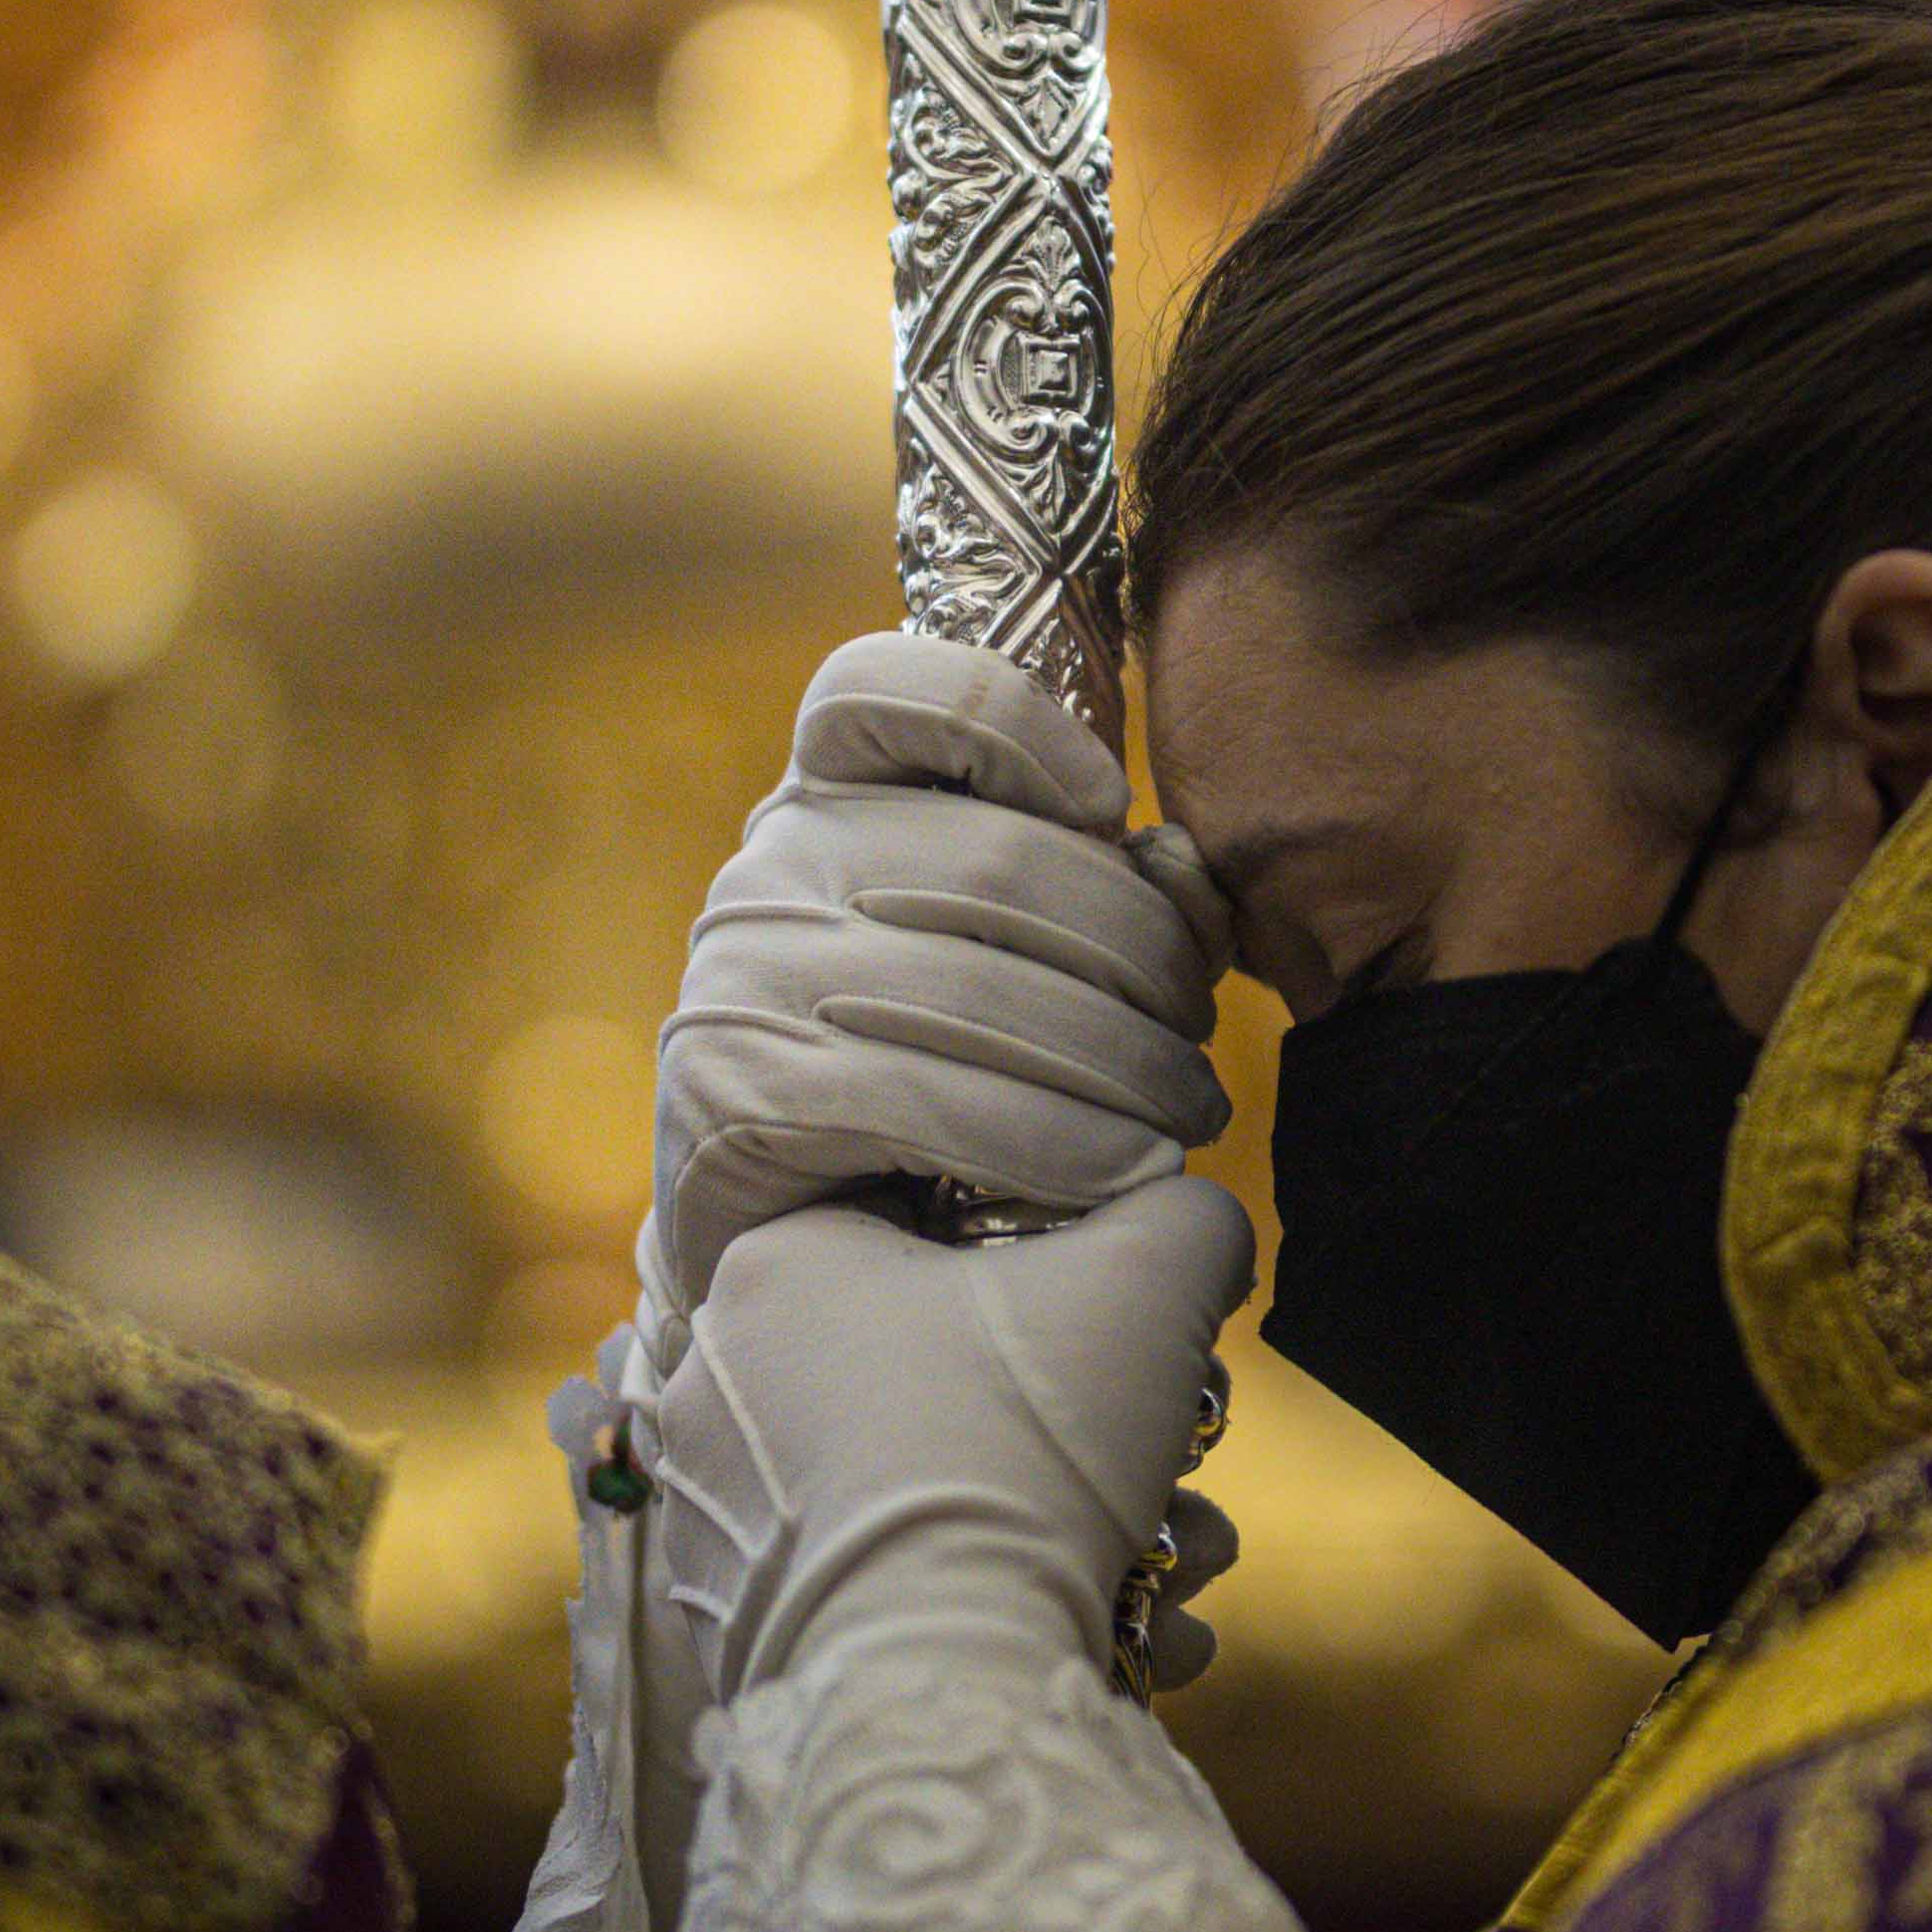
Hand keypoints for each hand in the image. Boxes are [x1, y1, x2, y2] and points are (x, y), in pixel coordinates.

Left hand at [651, 1168, 1254, 1704]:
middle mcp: (724, 1384)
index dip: (1060, 1272)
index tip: (1129, 1335)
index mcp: (784, 1266)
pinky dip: (1002, 1604)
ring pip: (939, 1493)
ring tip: (1173, 1573)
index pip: (933, 1223)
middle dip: (1093, 1432)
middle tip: (1174, 1472)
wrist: (933, 1673)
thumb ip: (1187, 1221)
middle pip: (952, 1376)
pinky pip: (897, 1589)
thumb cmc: (1021, 1443)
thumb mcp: (1151, 1278)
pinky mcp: (745, 1630)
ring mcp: (723, 1517)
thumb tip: (1193, 1232)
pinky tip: (1113, 1637)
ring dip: (1078, 1529)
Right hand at [654, 632, 1228, 1310]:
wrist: (788, 1244)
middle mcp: (772, 868)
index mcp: (825, 800)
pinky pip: (930, 1096)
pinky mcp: (735, 1087)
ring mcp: (744, 972)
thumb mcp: (1004, 954)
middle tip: (1196, 1035)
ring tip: (1185, 1117)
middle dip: (1141, 955)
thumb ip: (1096, 888)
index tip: (1106, 806)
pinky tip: (1121, 1172)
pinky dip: (1056, 1139)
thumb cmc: (923, 1077)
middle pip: (1001, 860)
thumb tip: (1176, 861)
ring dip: (1124, 1064)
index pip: (884, 687)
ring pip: (984, 986)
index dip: (1014, 723)